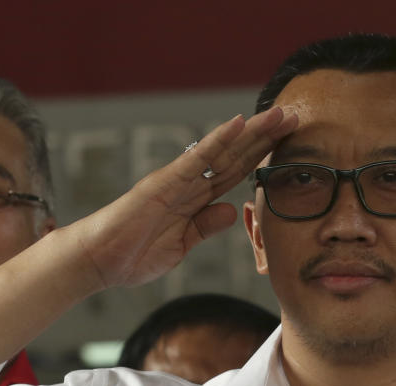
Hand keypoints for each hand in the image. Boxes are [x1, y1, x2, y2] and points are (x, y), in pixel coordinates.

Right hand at [74, 106, 296, 288]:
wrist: (101, 261)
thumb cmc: (134, 254)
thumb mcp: (182, 245)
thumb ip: (205, 226)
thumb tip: (231, 211)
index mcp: (194, 200)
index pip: (234, 174)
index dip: (261, 158)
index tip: (288, 144)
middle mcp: (188, 184)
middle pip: (234, 156)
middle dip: (265, 138)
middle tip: (294, 117)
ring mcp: (177, 180)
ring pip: (221, 151)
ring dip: (251, 132)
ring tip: (277, 114)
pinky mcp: (164, 183)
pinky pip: (195, 159)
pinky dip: (217, 141)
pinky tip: (238, 125)